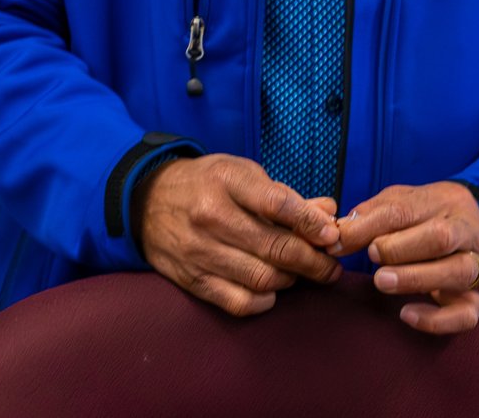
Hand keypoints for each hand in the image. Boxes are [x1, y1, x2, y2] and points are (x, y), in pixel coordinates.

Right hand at [134, 154, 342, 316]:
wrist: (146, 201)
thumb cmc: (205, 184)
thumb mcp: (242, 175)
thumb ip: (286, 197)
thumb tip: (328, 213)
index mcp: (227, 181)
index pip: (278, 204)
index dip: (312, 223)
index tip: (332, 236)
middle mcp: (211, 216)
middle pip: (275, 248)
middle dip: (313, 261)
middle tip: (330, 266)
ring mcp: (200, 251)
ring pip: (263, 278)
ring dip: (290, 280)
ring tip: (298, 273)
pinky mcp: (193, 280)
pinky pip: (238, 302)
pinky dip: (263, 301)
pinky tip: (270, 290)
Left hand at [331, 182, 478, 334]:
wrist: (476, 235)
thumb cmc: (430, 218)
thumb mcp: (404, 203)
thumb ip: (372, 215)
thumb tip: (338, 233)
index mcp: (447, 202)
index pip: (406, 209)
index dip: (370, 225)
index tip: (340, 240)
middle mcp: (468, 233)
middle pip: (440, 237)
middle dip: (399, 248)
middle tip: (371, 256)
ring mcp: (478, 268)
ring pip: (457, 272)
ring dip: (415, 278)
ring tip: (382, 281)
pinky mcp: (478, 301)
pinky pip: (464, 315)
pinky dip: (436, 320)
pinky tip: (406, 314)